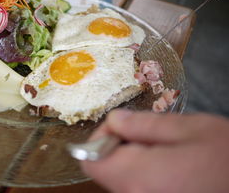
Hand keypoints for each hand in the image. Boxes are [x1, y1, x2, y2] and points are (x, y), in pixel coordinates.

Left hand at [80, 109, 228, 192]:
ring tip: (164, 150)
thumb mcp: (190, 130)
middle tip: (148, 134)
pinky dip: (144, 173)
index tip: (122, 125)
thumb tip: (114, 119)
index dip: (101, 137)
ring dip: (133, 159)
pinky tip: (169, 166)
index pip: (89, 158)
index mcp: (138, 177)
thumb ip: (144, 124)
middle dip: (119, 146)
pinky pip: (135, 187)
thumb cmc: (228, 159)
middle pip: (104, 169)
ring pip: (120, 178)